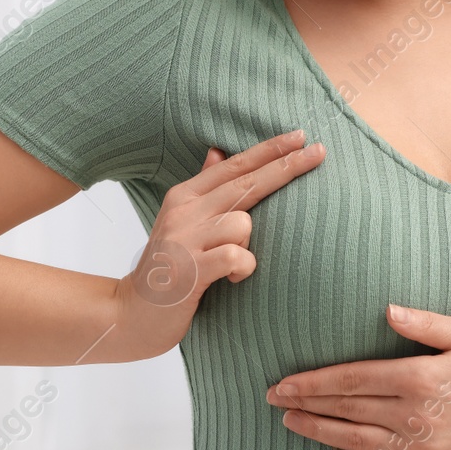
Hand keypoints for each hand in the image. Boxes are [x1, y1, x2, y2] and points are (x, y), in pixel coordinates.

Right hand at [112, 130, 324, 360]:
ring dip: (248, 245)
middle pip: (246, 182)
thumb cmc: (167, 269)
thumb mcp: (181, 223)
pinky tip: (232, 279)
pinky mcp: (191, 270)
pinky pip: (237, 256)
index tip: (302, 136)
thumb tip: (218, 152)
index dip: (269, 149)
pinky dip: (243, 268)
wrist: (130, 314)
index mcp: (185, 196)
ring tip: (232, 265)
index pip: (235, 165)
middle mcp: (185, 212)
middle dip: (286, 166)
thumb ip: (203, 189)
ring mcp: (186, 240)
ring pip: (244, 222)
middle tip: (320, 152)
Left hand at [265, 304, 450, 449]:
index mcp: (421, 377)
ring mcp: (423, 448)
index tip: (285, 382)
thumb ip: (427, 323)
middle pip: (348, 409)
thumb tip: (387, 309)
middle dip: (306, 404)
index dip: (314, 381)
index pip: (352, 379)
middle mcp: (415, 415)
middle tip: (274, 401)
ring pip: (358, 441)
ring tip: (291, 424)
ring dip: (320, 433)